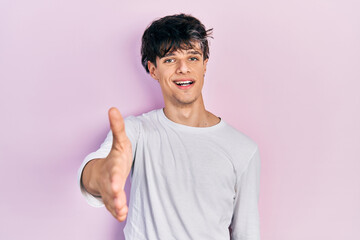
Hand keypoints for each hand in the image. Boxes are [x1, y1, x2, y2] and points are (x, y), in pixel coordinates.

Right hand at [96, 107, 132, 221]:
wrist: (102, 171)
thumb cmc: (115, 156)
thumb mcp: (120, 142)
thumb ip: (118, 127)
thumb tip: (113, 108)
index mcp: (113, 165)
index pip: (114, 171)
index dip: (115, 178)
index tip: (117, 184)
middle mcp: (109, 178)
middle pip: (111, 188)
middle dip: (114, 194)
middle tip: (118, 202)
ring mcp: (110, 190)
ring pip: (112, 199)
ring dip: (116, 205)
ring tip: (121, 211)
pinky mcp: (112, 199)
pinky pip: (114, 207)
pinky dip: (117, 212)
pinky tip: (122, 215)